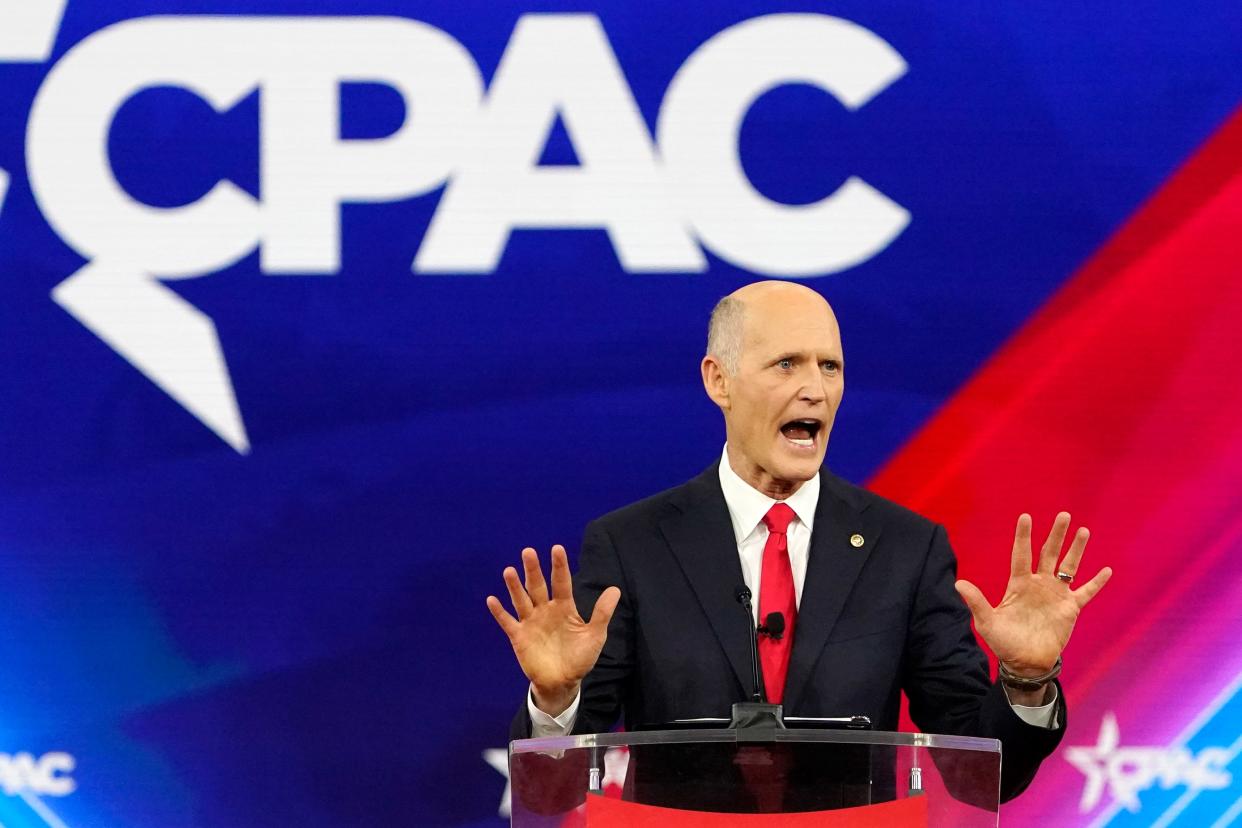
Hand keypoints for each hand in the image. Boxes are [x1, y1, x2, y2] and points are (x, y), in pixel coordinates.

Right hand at [486, 545, 620, 715]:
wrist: (563, 682)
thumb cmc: (580, 657)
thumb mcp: (594, 635)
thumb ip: (601, 613)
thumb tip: (615, 589)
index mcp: (564, 607)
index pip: (561, 582)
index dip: (559, 566)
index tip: (557, 549)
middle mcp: (545, 610)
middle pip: (537, 586)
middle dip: (533, 570)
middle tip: (528, 551)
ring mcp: (531, 622)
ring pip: (521, 600)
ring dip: (514, 586)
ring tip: (509, 571)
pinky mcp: (519, 637)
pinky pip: (508, 622)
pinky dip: (499, 612)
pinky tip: (491, 600)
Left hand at [955, 512, 1111, 676]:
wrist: (1025, 662)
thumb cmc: (1004, 642)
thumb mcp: (988, 622)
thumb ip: (977, 602)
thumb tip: (958, 584)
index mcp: (1019, 584)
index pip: (1021, 554)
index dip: (1023, 536)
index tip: (1026, 516)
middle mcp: (1038, 584)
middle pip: (1048, 553)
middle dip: (1056, 535)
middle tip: (1064, 515)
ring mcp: (1056, 595)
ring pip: (1069, 567)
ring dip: (1076, 550)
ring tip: (1083, 531)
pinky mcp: (1070, 608)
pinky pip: (1086, 592)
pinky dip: (1096, 582)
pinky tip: (1107, 570)